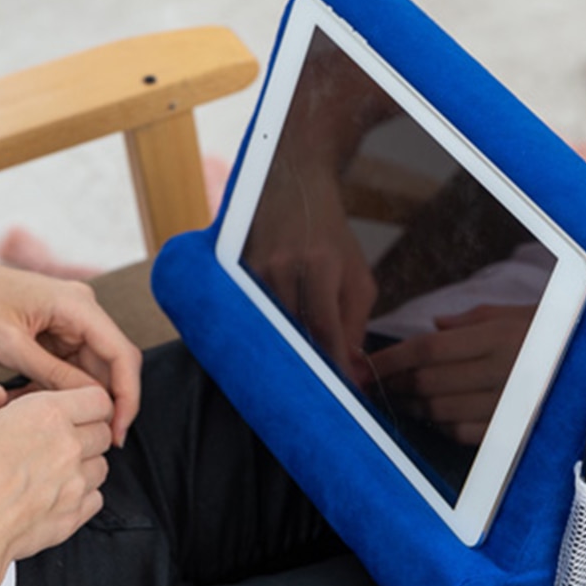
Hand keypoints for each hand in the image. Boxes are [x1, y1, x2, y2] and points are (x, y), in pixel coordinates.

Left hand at [0, 251, 140, 446]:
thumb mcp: (8, 345)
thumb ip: (52, 373)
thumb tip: (92, 402)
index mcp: (77, 305)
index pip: (121, 353)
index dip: (127, 394)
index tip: (118, 431)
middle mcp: (82, 309)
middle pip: (113, 361)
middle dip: (110, 400)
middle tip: (100, 440)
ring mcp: (71, 318)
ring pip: (95, 365)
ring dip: (85, 396)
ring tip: (65, 426)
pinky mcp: (58, 329)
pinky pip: (73, 363)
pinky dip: (65, 387)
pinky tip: (49, 407)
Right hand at [0, 383, 113, 571]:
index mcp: (49, 415)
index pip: (99, 399)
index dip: (89, 401)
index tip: (75, 408)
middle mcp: (70, 447)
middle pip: (102, 432)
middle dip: (87, 431)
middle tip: (60, 438)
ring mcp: (74, 484)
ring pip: (101, 466)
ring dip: (86, 464)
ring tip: (57, 468)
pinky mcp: (71, 517)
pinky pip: (95, 499)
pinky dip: (83, 496)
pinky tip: (58, 495)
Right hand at [245, 162, 376, 385]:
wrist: (290, 181)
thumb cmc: (329, 234)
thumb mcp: (357, 274)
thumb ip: (355, 322)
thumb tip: (350, 371)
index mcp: (321, 266)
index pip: (324, 331)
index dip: (332, 370)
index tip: (341, 399)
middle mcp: (281, 267)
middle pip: (287, 336)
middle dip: (300, 373)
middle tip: (309, 404)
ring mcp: (250, 269)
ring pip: (260, 330)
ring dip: (273, 359)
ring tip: (283, 389)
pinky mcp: (228, 270)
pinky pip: (239, 316)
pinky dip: (250, 339)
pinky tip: (257, 359)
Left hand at [367, 303, 534, 443]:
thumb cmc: (560, 333)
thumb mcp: (519, 314)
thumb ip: (472, 319)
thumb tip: (435, 326)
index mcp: (497, 337)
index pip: (427, 349)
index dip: (390, 358)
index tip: (366, 364)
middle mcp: (502, 372)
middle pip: (428, 382)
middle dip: (393, 384)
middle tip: (372, 384)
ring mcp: (509, 405)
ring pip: (441, 411)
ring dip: (411, 407)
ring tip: (395, 400)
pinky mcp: (516, 431)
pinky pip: (465, 433)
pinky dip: (442, 425)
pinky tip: (432, 417)